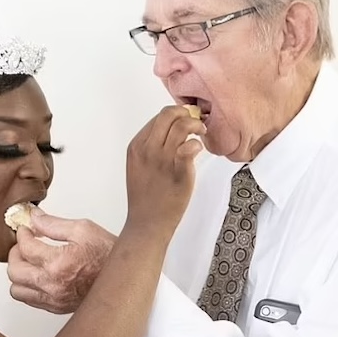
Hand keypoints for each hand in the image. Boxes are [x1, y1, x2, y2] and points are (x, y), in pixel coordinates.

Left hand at [8, 211, 115, 312]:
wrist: (124, 278)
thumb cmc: (109, 255)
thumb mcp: (83, 229)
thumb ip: (53, 223)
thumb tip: (35, 218)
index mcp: (58, 263)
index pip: (25, 247)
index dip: (22, 234)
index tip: (26, 230)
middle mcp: (53, 285)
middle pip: (14, 270)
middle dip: (16, 253)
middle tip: (24, 245)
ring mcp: (55, 299)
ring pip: (17, 290)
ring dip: (19, 274)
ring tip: (29, 262)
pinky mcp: (58, 308)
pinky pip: (30, 301)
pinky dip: (29, 287)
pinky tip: (38, 276)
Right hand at [125, 106, 205, 236]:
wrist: (148, 223)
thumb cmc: (145, 198)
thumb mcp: (138, 167)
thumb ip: (150, 148)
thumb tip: (170, 132)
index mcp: (136, 147)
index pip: (157, 118)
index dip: (174, 115)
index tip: (184, 120)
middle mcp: (148, 150)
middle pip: (168, 114)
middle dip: (185, 113)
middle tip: (195, 122)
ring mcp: (163, 160)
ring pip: (182, 125)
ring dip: (195, 125)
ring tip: (201, 132)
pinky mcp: (179, 172)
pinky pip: (191, 146)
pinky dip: (197, 144)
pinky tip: (198, 150)